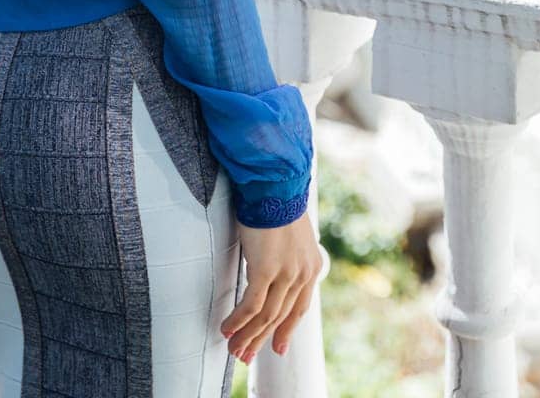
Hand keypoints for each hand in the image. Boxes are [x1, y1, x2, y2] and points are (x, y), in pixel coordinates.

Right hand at [221, 208, 325, 363]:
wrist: (274, 183)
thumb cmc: (276, 201)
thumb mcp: (289, 234)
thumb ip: (285, 255)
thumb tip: (268, 267)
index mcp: (311, 266)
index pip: (299, 308)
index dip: (286, 330)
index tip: (278, 347)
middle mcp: (302, 274)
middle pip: (280, 317)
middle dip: (262, 340)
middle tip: (247, 356)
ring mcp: (286, 274)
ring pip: (265, 317)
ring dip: (247, 336)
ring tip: (234, 349)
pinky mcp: (266, 270)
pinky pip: (251, 305)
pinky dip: (238, 320)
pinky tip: (227, 328)